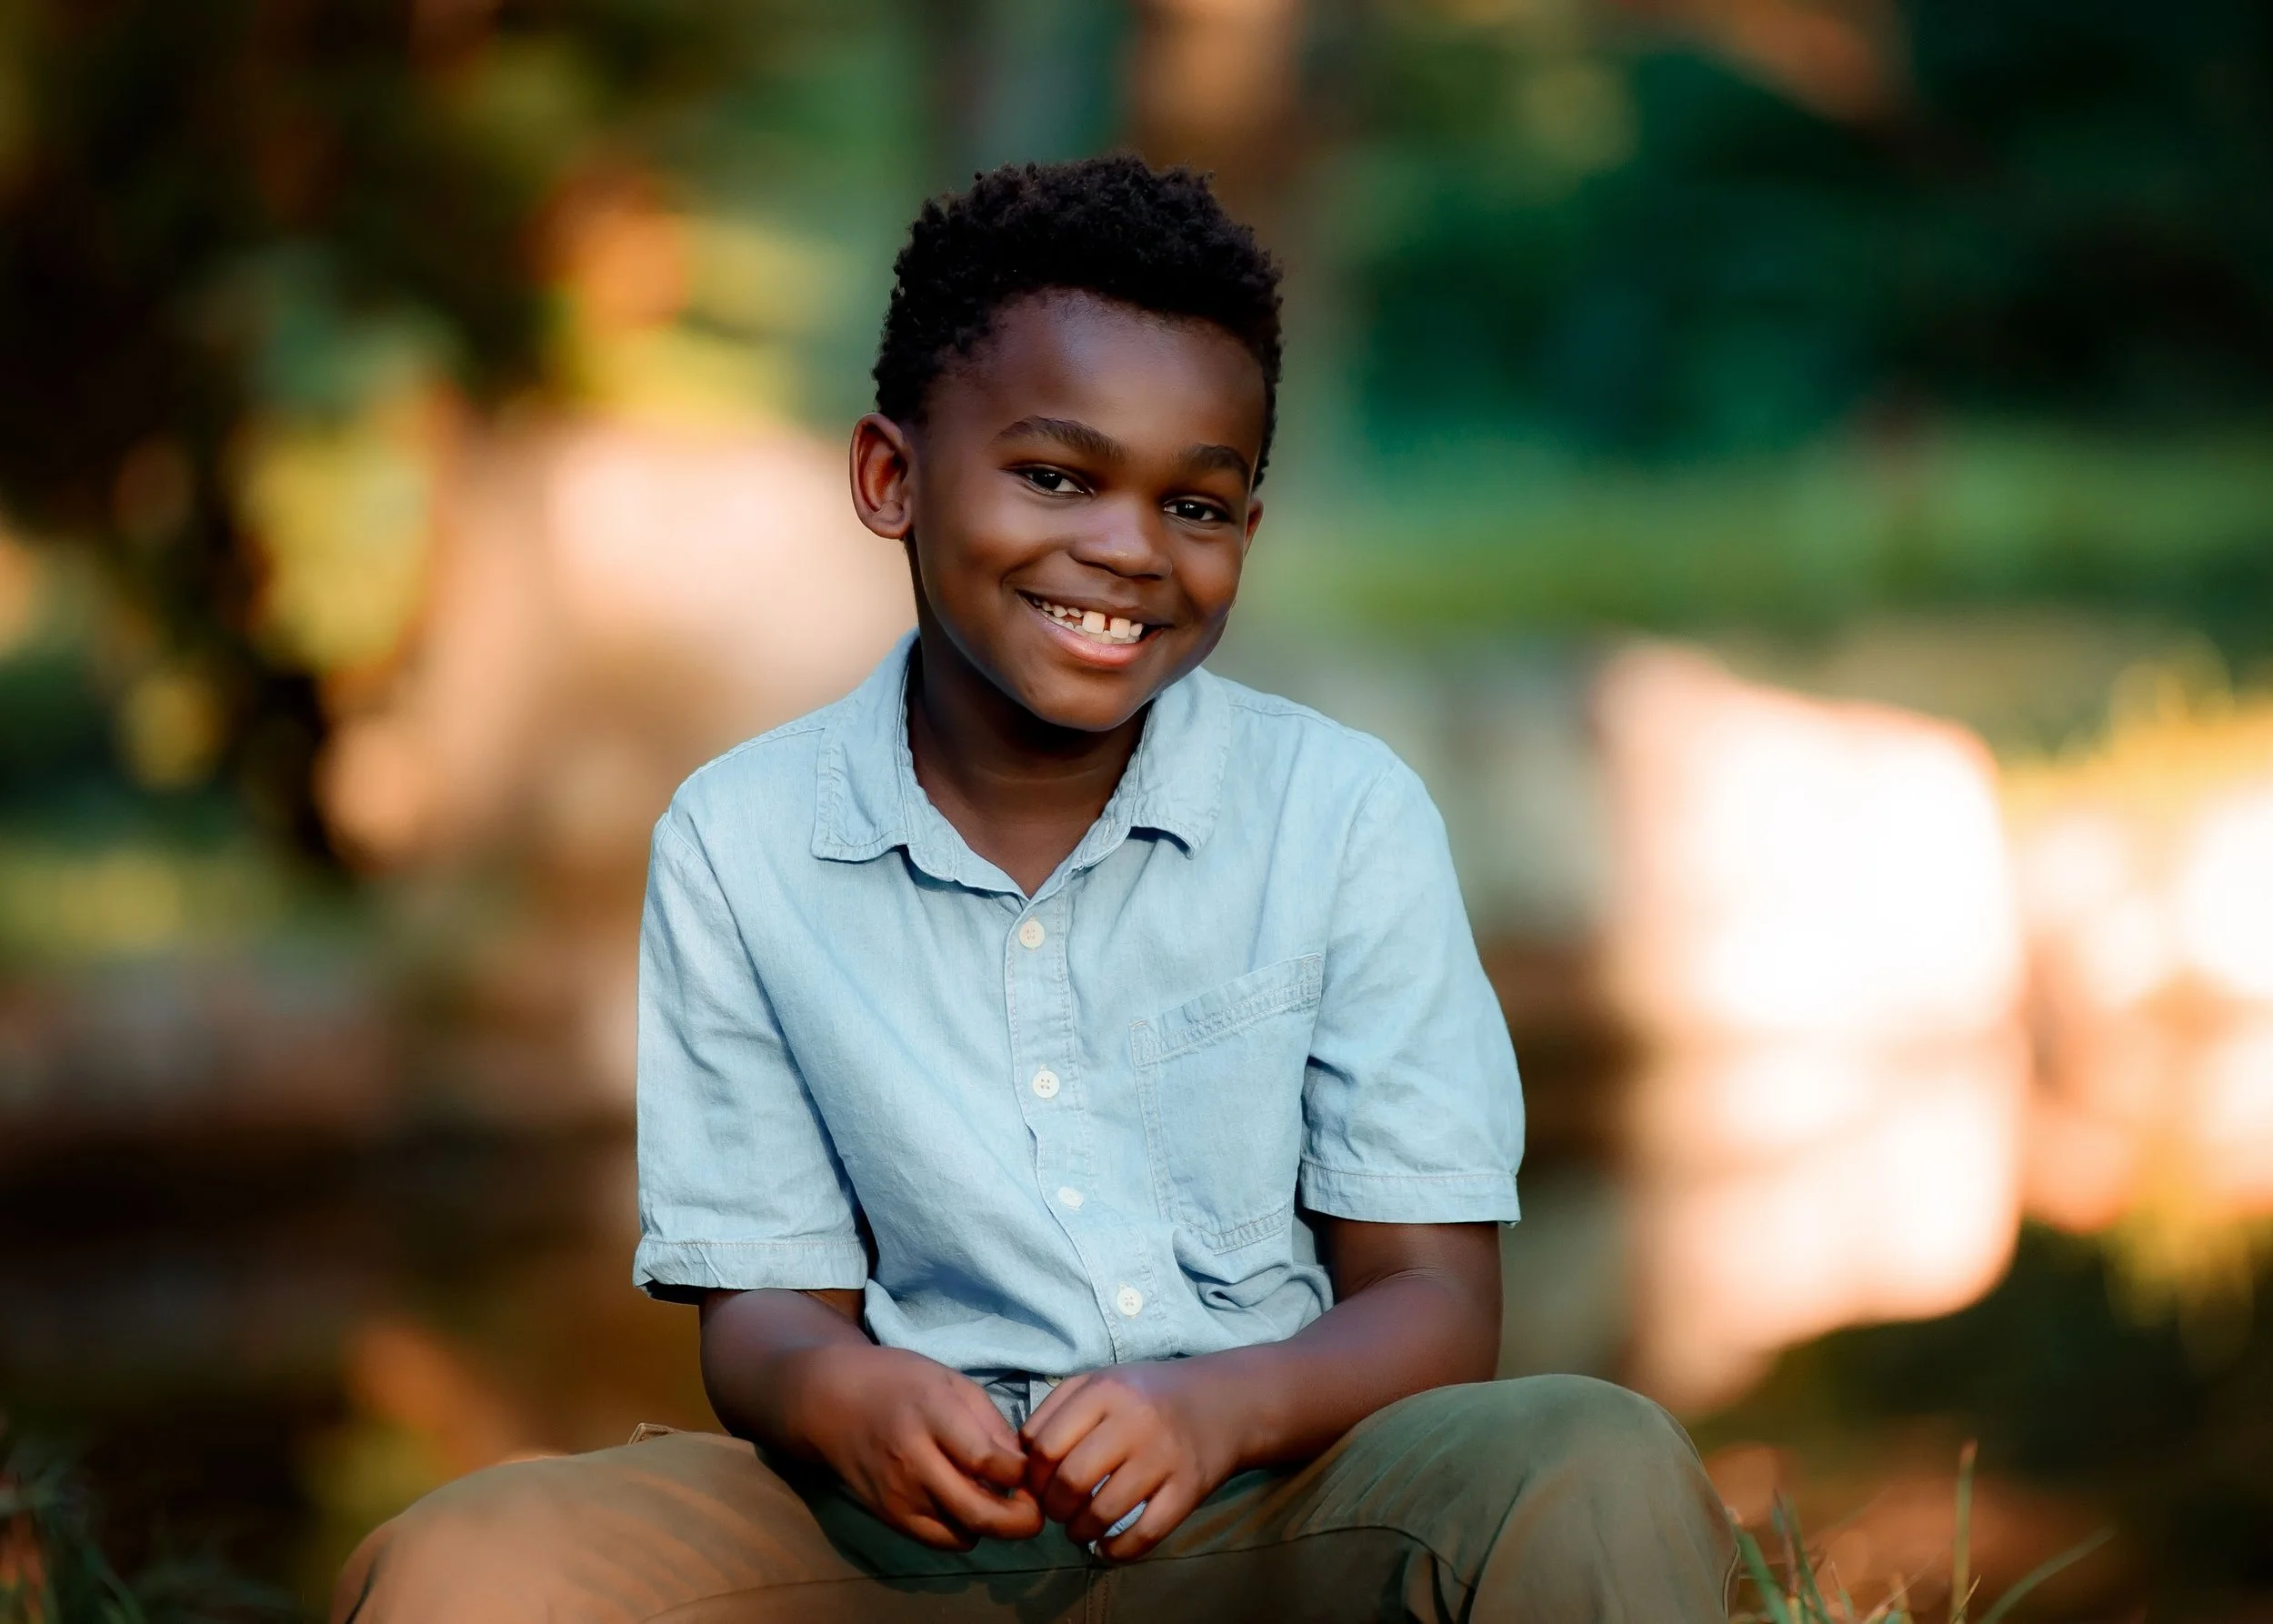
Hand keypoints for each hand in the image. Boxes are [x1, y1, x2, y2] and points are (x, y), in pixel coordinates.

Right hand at [798, 1344, 1043, 1549]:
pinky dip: (965, 1531)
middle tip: (1039, 1512)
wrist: (831, 1402)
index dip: (1023, 1473)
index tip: (1035, 1469)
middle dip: (1021, 1521)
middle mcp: (913, 1458)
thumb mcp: (950, 1382)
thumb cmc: (899, 1382)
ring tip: (1000, 1501)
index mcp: (932, 1413)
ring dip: (993, 1525)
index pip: (987, 1460)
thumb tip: (1024, 1466)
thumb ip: (990, 1422)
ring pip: (964, 1532)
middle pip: (978, 1511)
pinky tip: (968, 1506)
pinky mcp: (890, 1516)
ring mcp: (898, 1493)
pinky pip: (942, 1540)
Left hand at [1019, 1361, 1243, 1560]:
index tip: (1038, 1484)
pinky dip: (1117, 1551)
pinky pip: (1145, 1534)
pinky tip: (1107, 1548)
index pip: (1045, 1445)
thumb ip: (1057, 1410)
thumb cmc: (1148, 1395)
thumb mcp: (1101, 1382)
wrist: (1225, 1402)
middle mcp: (1135, 1421)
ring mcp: (1165, 1457)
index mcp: (1105, 1390)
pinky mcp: (1190, 1489)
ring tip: (1079, 1530)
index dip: (1032, 1475)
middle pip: (1071, 1481)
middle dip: (1053, 1507)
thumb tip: (1021, 1458)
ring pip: (1104, 1512)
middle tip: (1058, 1511)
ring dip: (1080, 1532)